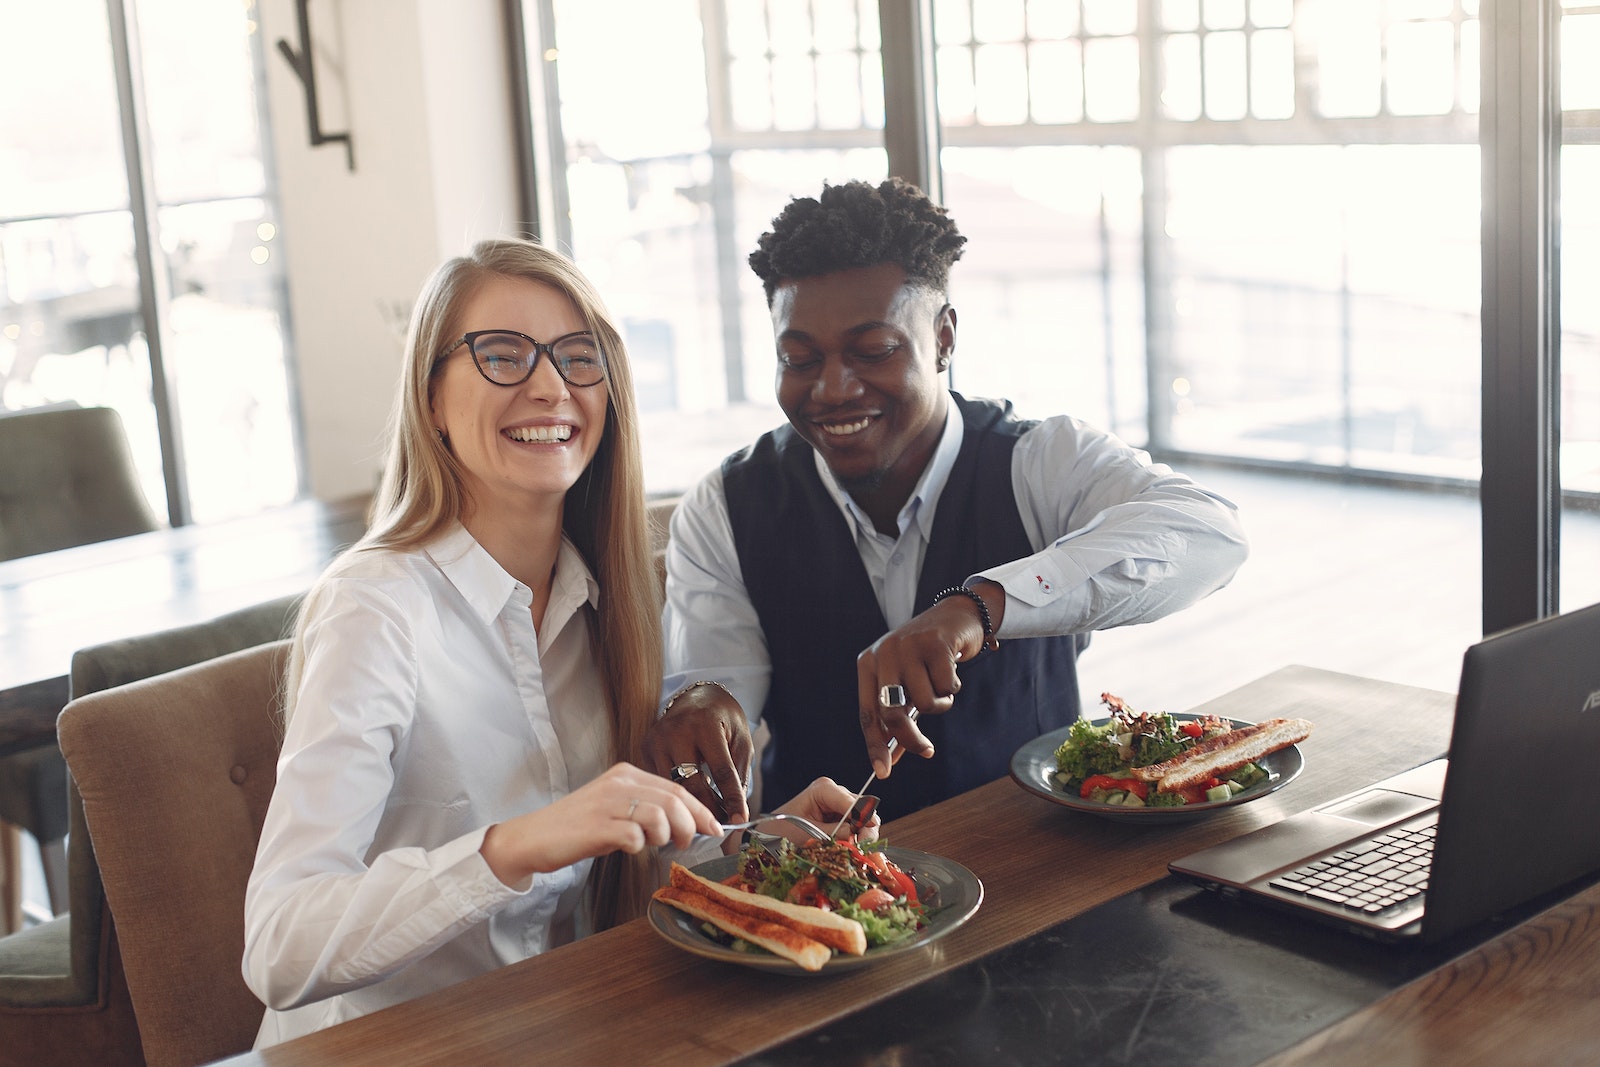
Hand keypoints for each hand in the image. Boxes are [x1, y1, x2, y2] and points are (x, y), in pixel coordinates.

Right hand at [479, 762, 720, 886]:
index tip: (714, 829)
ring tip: (655, 845)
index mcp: (626, 774)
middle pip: (673, 799)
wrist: (533, 837)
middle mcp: (619, 783)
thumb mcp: (615, 808)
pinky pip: (634, 836)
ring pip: (659, 814)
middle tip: (688, 843)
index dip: (700, 810)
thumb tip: (686, 825)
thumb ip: (646, 809)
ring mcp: (607, 803)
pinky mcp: (597, 826)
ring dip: (666, 836)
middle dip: (690, 824)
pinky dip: (638, 847)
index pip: (675, 788)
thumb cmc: (578, 827)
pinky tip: (628, 848)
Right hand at [642, 682, 752, 822]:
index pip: (720, 770)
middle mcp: (677, 731)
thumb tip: (737, 811)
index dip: (732, 799)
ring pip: (671, 787)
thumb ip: (739, 773)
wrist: (697, 696)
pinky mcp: (645, 747)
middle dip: (707, 810)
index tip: (740, 820)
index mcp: (705, 725)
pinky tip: (685, 805)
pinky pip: (659, 782)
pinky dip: (673, 796)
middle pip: (691, 784)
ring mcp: (657, 739)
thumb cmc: (723, 720)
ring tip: (703, 821)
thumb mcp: (740, 739)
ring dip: (688, 808)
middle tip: (720, 828)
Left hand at [773, 776, 881, 842]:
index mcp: (824, 789)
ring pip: (865, 817)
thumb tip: (857, 835)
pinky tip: (850, 847)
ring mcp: (840, 803)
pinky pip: (858, 825)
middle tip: (861, 847)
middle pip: (863, 808)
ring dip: (862, 834)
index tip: (867, 834)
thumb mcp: (807, 833)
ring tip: (854, 849)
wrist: (770, 835)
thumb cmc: (783, 832)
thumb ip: (833, 834)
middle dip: (865, 828)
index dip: (863, 818)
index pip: (852, 802)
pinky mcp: (842, 815)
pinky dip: (857, 837)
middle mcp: (835, 792)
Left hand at [854, 580, 1005, 777]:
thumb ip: (897, 716)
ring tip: (942, 684)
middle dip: (911, 739)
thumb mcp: (905, 683)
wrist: (955, 616)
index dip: (874, 745)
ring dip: (940, 703)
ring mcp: (908, 646)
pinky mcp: (935, 644)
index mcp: (868, 663)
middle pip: (891, 714)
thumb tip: (890, 759)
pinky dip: (953, 687)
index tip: (882, 772)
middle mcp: (884, 653)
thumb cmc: (927, 656)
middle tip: (927, 751)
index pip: (867, 713)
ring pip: (925, 703)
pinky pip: (947, 688)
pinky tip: (951, 668)